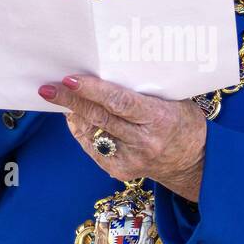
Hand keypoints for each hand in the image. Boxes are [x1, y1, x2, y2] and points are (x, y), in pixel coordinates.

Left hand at [39, 73, 206, 199]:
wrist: (194, 160)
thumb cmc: (182, 121)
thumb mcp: (172, 99)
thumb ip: (141, 90)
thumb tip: (104, 72)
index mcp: (160, 119)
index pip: (120, 102)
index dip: (92, 90)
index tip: (70, 79)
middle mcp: (143, 142)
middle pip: (100, 117)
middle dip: (71, 100)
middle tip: (48, 87)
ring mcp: (130, 159)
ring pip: (92, 132)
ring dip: (73, 114)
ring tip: (58, 96)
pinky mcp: (120, 171)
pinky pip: (92, 146)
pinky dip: (82, 130)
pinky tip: (75, 117)